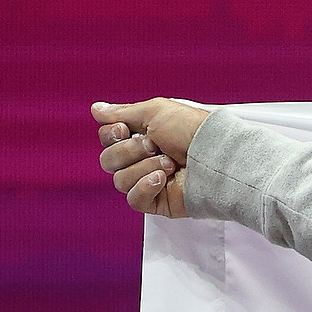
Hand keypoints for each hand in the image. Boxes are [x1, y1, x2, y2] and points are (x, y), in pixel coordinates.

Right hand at [92, 99, 209, 218]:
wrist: (216, 156)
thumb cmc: (192, 130)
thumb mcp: (155, 111)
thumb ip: (122, 112)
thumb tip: (96, 109)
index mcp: (142, 135)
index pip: (107, 139)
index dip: (111, 134)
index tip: (124, 129)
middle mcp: (143, 159)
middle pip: (108, 160)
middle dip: (129, 150)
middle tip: (155, 145)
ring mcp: (149, 181)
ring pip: (120, 179)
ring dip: (144, 167)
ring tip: (170, 162)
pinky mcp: (157, 202)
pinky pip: (133, 199)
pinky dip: (145, 187)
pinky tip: (163, 179)